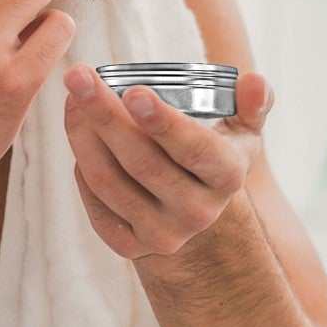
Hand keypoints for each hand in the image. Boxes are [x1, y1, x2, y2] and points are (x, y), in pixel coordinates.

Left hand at [63, 66, 273, 258]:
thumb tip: (255, 82)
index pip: (194, 149)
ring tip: (72, 99)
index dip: (163, 122)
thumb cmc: (214, 154)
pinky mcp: (131, 248)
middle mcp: (198, 212)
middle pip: (142, 162)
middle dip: (105, 116)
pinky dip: (81, 169)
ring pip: (111, 183)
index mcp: (227, 176)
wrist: (196, 211)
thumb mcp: (243, 130)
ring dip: (83, 137)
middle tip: (79, 77)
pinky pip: (96, 206)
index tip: (133, 91)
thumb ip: (252, 102)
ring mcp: (164, 234)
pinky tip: (80, 137)